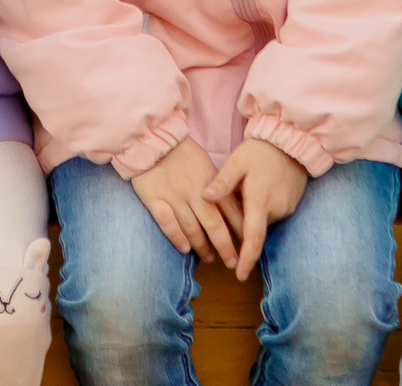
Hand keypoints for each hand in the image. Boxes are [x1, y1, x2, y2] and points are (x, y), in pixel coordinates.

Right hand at [129, 137, 235, 263]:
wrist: (153, 139)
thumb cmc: (182, 152)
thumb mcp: (206, 165)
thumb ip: (217, 186)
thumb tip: (232, 207)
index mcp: (210, 182)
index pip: (229, 210)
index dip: (239, 229)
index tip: (247, 244)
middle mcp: (194, 192)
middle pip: (214, 225)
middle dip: (225, 246)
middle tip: (232, 262)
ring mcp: (174, 197)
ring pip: (192, 228)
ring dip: (202, 246)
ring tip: (209, 258)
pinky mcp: (155, 199)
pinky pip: (167, 223)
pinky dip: (177, 237)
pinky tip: (184, 249)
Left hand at [202, 139, 308, 279]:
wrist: (291, 141)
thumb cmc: (260, 150)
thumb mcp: (237, 161)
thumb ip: (222, 182)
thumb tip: (204, 198)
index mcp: (259, 201)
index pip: (252, 238)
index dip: (246, 259)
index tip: (239, 275)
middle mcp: (275, 209)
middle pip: (255, 231)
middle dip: (242, 230)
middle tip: (233, 208)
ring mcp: (286, 208)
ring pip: (263, 222)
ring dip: (252, 217)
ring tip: (245, 193)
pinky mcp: (292, 204)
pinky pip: (272, 214)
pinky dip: (262, 210)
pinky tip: (257, 192)